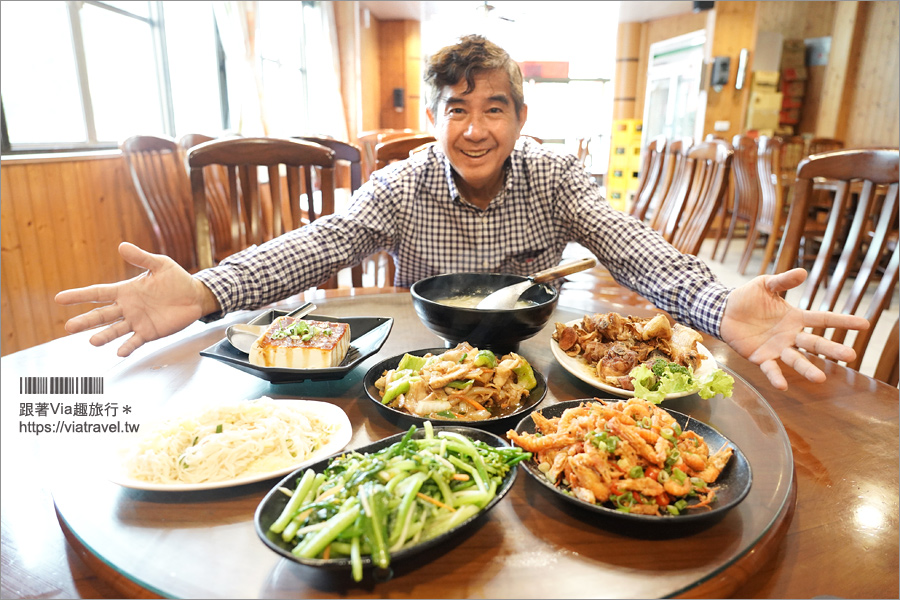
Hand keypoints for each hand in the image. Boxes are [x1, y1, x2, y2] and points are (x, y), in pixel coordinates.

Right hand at [54, 242, 220, 356]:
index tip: (59, 298)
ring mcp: (136, 321)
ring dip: (103, 336)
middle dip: (85, 321)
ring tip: (91, 341)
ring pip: (114, 330)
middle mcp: (127, 308)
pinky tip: (119, 351)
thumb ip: (141, 258)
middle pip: (101, 315)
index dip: (78, 295)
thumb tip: (122, 246)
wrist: (195, 296)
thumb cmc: (176, 279)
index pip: (97, 293)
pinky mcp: (149, 332)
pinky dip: (127, 347)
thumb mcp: (160, 264)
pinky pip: (135, 341)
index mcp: (125, 291)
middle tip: (68, 327)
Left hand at [720, 268, 869, 389]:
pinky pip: (771, 369)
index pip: (823, 320)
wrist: (723, 311)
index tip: (865, 324)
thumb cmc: (747, 297)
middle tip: (850, 356)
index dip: (843, 322)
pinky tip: (783, 386)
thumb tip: (803, 272)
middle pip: (815, 343)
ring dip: (807, 369)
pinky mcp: (761, 357)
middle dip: (832, 350)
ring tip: (820, 379)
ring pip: (796, 360)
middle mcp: (791, 335)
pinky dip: (777, 377)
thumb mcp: (766, 284)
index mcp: (796, 318)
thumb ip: (783, 281)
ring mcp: (777, 348)